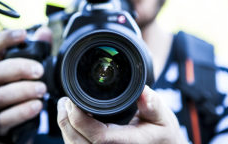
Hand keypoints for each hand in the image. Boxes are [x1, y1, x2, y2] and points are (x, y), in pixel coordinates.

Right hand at [0, 27, 51, 135]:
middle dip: (19, 69)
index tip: (23, 35)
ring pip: (0, 95)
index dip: (5, 40)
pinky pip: (5, 118)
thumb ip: (38, 51)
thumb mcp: (31, 69)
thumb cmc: (21, 89)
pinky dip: (22, 111)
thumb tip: (44, 32)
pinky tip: (36, 106)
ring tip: (42, 90)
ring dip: (23, 91)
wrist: (15, 123)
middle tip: (39, 71)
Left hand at [57, 86, 186, 143]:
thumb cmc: (163, 136)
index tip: (73, 100)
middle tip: (64, 101)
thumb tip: (143, 91)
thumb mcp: (163, 118)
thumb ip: (153, 105)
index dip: (79, 119)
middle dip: (65, 121)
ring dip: (66, 129)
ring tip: (65, 108)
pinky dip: (71, 136)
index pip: (97, 137)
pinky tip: (72, 122)